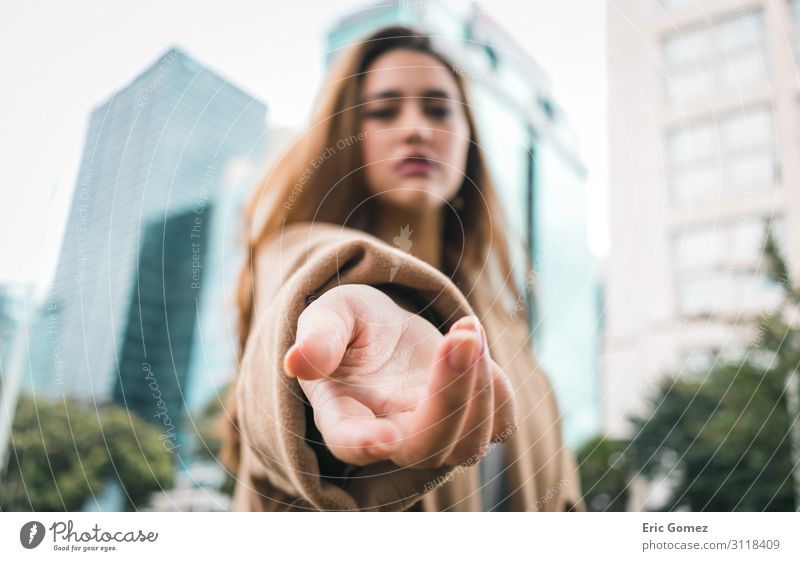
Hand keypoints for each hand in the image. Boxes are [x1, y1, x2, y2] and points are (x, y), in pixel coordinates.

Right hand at [282, 284, 516, 467]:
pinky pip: (499, 424)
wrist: (385, 331)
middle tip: (460, 336)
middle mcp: (391, 436)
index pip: (350, 443)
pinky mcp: (468, 420)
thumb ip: (319, 336)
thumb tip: (297, 360)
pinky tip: (474, 340)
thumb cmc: (351, 326)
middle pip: (425, 447)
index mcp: (343, 415)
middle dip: (450, 395)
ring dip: (478, 386)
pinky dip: (499, 389)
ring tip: (466, 328)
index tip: (384, 436)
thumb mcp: (330, 315)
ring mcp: (434, 434)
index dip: (366, 444)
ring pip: (468, 443)